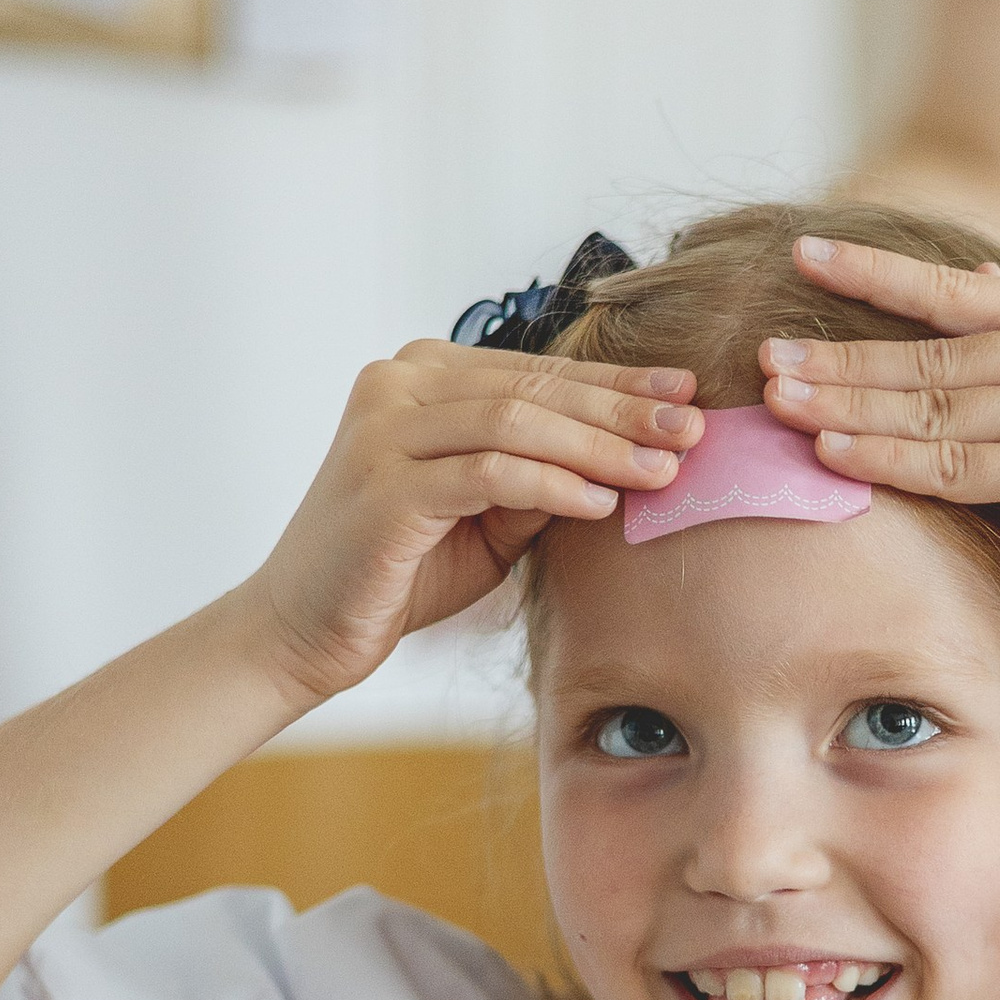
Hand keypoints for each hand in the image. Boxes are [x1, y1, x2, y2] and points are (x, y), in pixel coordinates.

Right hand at [252, 343, 700, 705]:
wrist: (306, 628)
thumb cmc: (403, 570)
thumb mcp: (490, 514)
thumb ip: (545, 475)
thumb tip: (635, 451)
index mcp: (421, 376)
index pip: (536, 371)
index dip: (616, 381)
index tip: (687, 393)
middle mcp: (395, 384)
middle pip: (533, 386)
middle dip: (622, 407)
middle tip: (693, 426)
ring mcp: (382, 429)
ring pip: (516, 420)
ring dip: (598, 445)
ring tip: (662, 470)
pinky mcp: (383, 485)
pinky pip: (489, 473)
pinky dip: (553, 485)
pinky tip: (601, 503)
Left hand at [759, 237, 999, 650]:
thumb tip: (977, 278)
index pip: (958, 293)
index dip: (877, 275)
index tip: (807, 254)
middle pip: (930, 353)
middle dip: (840, 354)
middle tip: (765, 353)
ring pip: (930, 406)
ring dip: (845, 402)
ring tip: (777, 397)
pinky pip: (951, 466)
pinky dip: (886, 457)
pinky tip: (832, 451)